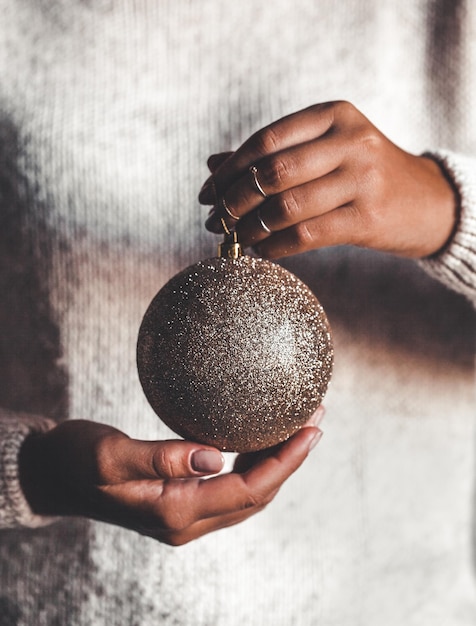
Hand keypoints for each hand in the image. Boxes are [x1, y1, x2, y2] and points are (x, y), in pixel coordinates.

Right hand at [19, 415, 322, 544]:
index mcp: (175, 512)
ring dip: (276, 461)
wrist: (53, 476)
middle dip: (291, 460)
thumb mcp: (109, 454)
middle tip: (314, 419)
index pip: (249, 490)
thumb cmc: (75, 459)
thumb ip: (160, 456)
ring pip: (246, 492)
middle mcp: (186, 521)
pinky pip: (229, 485)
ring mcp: (184, 514)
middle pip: (257, 495)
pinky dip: (252, 462)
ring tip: (298, 424)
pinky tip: (258, 437)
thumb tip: (215, 455)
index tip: (312, 430)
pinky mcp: (179, 500)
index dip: (286, 462)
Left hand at [200, 101, 456, 258]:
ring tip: (234, 238)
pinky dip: (275, 246)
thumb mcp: (325, 150)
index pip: (267, 140)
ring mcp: (363, 179)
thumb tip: (213, 165)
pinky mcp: (368, 218)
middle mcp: (350, 141)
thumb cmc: (363, 174)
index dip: (230, 169)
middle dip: (234, 201)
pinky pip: (306, 235)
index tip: (207, 192)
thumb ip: (272, 153)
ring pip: (287, 206)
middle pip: (272, 172)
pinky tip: (261, 251)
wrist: (426, 201)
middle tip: (214, 220)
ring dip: (250, 227)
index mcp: (334, 115)